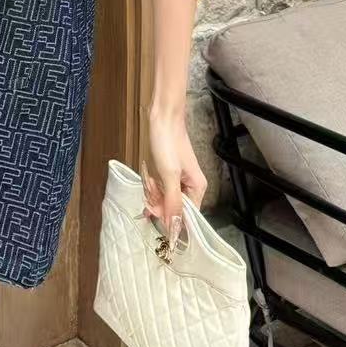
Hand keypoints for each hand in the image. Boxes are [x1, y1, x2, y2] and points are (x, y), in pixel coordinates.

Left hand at [141, 112, 207, 252]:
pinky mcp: (167, 174)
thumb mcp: (169, 175)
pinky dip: (151, 185)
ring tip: (150, 177)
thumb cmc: (168, 142)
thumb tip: (175, 229)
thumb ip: (172, 202)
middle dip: (158, 202)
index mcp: (197, 188)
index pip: (187, 217)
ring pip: (163, 199)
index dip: (171, 219)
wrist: (161, 118)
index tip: (155, 213)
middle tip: (151, 187)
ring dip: (153, 192)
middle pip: (173, 209)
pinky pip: (158, 189)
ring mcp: (177, 180)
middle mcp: (190, 186)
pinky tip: (147, 177)